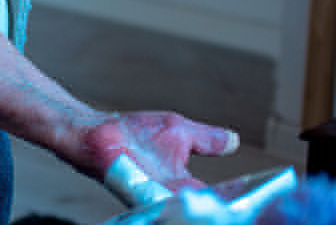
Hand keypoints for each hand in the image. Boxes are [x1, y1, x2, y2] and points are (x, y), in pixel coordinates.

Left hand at [78, 111, 238, 196]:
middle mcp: (167, 195)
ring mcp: (148, 196)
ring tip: (209, 211)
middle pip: (197, 212)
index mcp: (180, 183)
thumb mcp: (177, 131)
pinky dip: (163, 205)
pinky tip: (175, 203)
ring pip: (176, 211)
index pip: (212, 199)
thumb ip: (205, 140)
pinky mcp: (130, 192)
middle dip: (212, 212)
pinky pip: (151, 204)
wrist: (93, 131)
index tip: (251, 205)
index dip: (231, 203)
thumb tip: (234, 140)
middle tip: (231, 213)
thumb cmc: (131, 132)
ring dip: (189, 211)